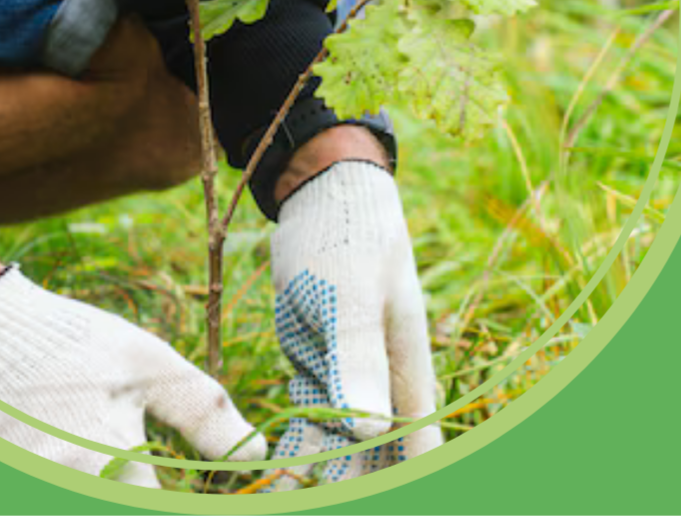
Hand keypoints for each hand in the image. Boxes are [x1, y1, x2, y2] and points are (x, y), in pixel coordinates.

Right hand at [0, 267, 267, 486]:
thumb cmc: (66, 343)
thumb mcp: (144, 361)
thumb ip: (203, 410)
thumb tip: (257, 453)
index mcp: (114, 463)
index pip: (164, 510)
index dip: (198, 506)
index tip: (218, 499)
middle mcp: (72, 488)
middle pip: (128, 509)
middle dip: (146, 492)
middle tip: (150, 473)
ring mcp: (33, 492)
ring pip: (93, 504)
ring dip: (116, 490)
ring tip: (121, 464)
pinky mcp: (7, 491)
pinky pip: (55, 501)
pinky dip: (85, 490)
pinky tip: (92, 469)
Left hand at [264, 160, 442, 488]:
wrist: (322, 195)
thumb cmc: (348, 237)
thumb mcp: (350, 295)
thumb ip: (358, 360)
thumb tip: (368, 428)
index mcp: (406, 376)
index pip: (414, 453)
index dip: (397, 483)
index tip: (362, 500)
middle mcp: (383, 389)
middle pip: (372, 462)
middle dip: (343, 485)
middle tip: (296, 498)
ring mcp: (349, 382)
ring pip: (337, 450)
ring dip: (312, 476)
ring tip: (272, 495)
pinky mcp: (316, 372)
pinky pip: (309, 427)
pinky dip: (293, 451)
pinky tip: (266, 474)